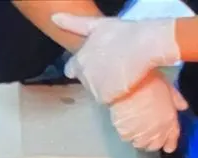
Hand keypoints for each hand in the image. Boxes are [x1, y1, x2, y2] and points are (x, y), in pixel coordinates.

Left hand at [52, 14, 180, 104]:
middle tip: (112, 68)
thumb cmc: (123, 33)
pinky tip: (124, 84)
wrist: (143, 46)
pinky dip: (115, 95)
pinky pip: (107, 100)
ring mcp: (92, 88)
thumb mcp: (98, 26)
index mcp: (78, 60)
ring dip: (105, 86)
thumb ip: (74, 24)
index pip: (71, 70)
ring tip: (120, 75)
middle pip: (85, 81)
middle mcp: (82, 75)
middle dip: (94, 77)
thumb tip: (54, 17)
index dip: (81, 67)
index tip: (94, 64)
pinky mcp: (104, 97)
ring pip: (96, 91)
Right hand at [109, 70, 187, 152]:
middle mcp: (157, 131)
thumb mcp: (169, 88)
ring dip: (139, 138)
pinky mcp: (126, 133)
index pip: (172, 141)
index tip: (167, 144)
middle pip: (154, 146)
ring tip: (135, 129)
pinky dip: (127, 133)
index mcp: (169, 121)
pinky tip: (126, 124)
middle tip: (147, 132)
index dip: (169, 143)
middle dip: (152, 141)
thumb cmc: (150, 82)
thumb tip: (183, 107)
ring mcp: (140, 134)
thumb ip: (177, 100)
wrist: (128, 83)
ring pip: (140, 144)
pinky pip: (127, 138)